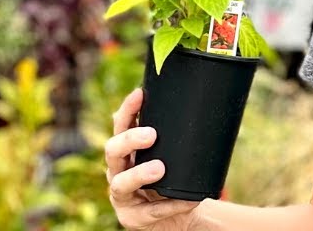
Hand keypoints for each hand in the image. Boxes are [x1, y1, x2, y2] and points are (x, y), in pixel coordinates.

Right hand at [105, 88, 203, 229]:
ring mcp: (122, 196)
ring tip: (159, 168)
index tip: (140, 94)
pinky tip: (186, 200)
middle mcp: (118, 171)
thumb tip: (199, 105)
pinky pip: (150, 212)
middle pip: (112, 151)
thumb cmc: (171, 179)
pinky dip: (170, 205)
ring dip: (139, 174)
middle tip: (151, 134)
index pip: (121, 126)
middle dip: (129, 140)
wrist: (175, 216)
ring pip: (121, 183)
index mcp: (126, 152)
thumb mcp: (170, 156)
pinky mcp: (132, 218)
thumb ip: (174, 137)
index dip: (128, 110)